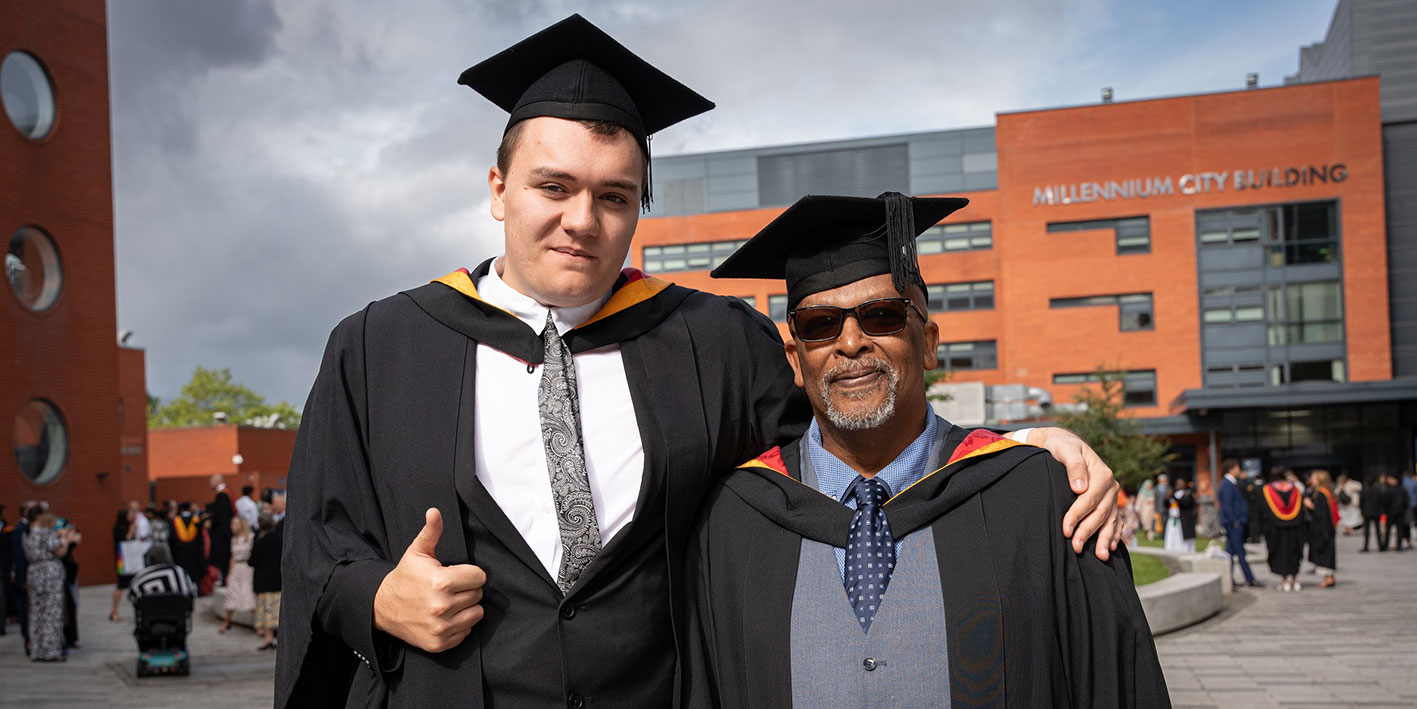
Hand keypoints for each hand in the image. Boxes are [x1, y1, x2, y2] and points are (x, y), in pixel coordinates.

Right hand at [373, 508, 485, 652]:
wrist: (382, 608)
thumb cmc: (405, 577)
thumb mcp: (417, 552)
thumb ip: (431, 532)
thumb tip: (435, 511)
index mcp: (441, 582)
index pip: (479, 577)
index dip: (469, 573)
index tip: (456, 574)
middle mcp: (442, 606)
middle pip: (478, 594)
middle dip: (467, 589)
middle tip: (450, 588)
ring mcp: (441, 627)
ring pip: (476, 614)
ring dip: (466, 608)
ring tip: (449, 601)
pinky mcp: (439, 644)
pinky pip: (466, 632)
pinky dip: (459, 625)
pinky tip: (445, 617)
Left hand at [1026, 427, 1120, 560]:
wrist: (1066, 445)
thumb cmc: (1062, 447)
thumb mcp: (1065, 450)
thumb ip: (1074, 466)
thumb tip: (1080, 488)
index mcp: (1102, 474)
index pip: (1089, 499)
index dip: (1077, 515)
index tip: (1066, 530)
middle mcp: (1111, 486)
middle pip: (1100, 513)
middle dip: (1088, 532)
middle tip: (1076, 548)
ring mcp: (1112, 496)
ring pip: (1110, 520)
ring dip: (1105, 539)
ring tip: (1100, 556)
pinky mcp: (1109, 503)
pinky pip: (1115, 521)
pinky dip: (1115, 534)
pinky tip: (1112, 547)